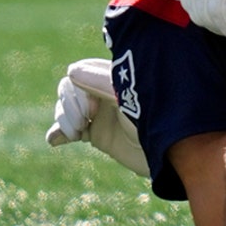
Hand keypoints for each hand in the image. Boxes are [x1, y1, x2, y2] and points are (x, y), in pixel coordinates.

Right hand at [46, 58, 150, 175]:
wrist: (170, 155)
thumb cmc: (157, 121)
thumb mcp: (131, 100)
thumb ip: (103, 84)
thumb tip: (72, 71)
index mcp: (115, 77)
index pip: (81, 71)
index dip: (78, 89)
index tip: (92, 109)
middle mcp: (105, 92)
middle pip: (68, 89)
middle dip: (69, 106)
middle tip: (83, 123)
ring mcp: (99, 113)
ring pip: (65, 108)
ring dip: (64, 119)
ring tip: (76, 133)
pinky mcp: (96, 133)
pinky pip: (68, 129)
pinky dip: (58, 133)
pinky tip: (55, 140)